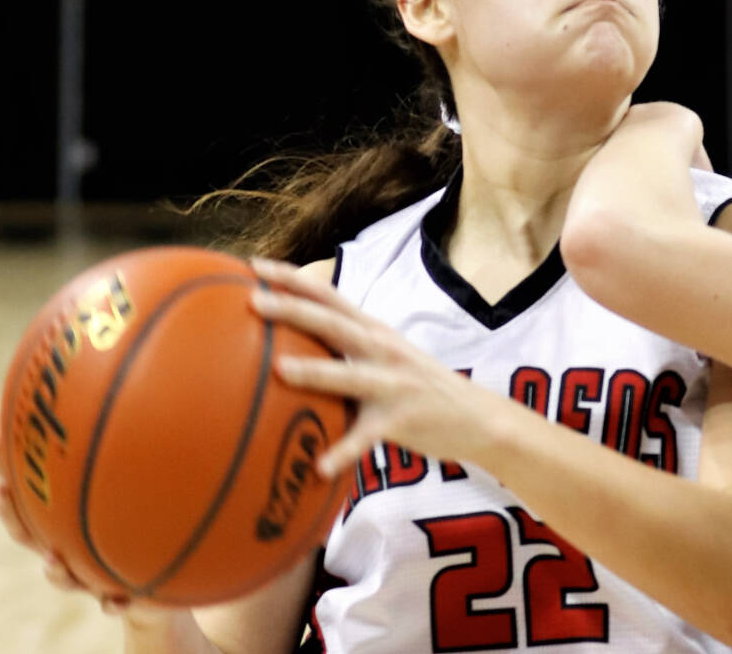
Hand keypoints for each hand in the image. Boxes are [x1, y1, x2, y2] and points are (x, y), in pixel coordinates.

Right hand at [0, 437, 177, 623]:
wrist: (165, 574)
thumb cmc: (151, 517)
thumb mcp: (143, 481)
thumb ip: (132, 448)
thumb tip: (133, 392)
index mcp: (67, 516)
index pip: (30, 491)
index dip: (13, 468)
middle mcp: (68, 544)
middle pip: (29, 532)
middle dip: (12, 510)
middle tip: (3, 487)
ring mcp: (88, 571)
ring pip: (61, 574)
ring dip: (55, 569)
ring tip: (54, 558)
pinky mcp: (117, 595)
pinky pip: (111, 604)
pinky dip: (113, 603)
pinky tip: (121, 600)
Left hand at [248, 258, 509, 474]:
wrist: (477, 416)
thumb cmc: (417, 386)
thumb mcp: (385, 357)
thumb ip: (345, 350)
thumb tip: (285, 352)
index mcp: (373, 331)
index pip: (329, 296)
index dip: (294, 278)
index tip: (256, 264)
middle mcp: (382, 349)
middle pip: (333, 323)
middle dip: (293, 310)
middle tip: (253, 301)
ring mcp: (393, 383)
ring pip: (349, 375)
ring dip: (315, 373)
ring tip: (280, 371)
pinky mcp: (401, 420)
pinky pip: (366, 438)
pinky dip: (344, 452)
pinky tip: (320, 467)